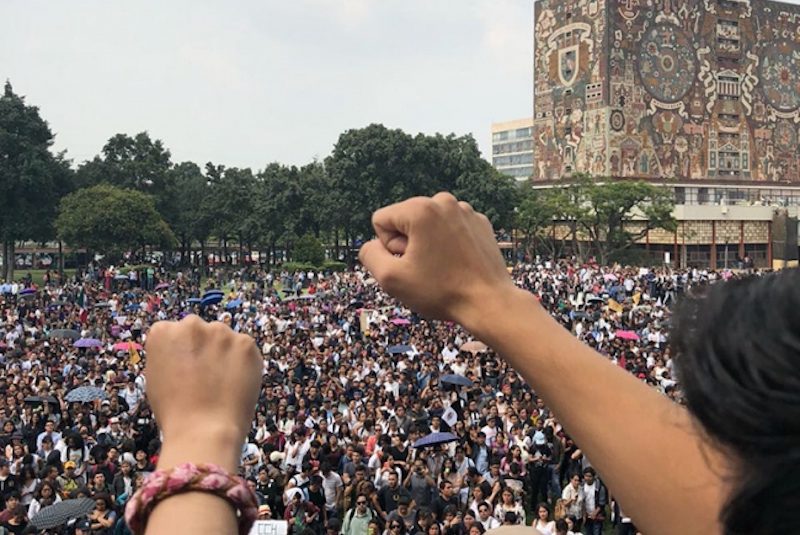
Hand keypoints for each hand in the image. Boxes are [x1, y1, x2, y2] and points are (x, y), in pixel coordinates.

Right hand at [144, 315, 261, 470]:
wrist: (203, 431)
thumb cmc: (174, 412)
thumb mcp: (156, 377)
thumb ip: (169, 355)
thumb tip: (185, 351)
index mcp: (162, 331)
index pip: (174, 332)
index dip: (181, 353)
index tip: (184, 370)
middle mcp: (191, 324)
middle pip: (200, 331)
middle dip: (203, 348)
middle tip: (206, 377)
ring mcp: (221, 332)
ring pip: (224, 339)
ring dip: (224, 353)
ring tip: (222, 384)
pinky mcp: (245, 343)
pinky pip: (245, 349)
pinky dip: (244, 363)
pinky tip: (237, 383)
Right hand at [359, 193, 515, 327]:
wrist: (489, 303)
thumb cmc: (440, 292)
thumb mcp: (390, 279)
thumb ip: (369, 255)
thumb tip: (372, 245)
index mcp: (420, 208)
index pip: (381, 221)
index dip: (388, 248)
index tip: (409, 263)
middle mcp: (443, 201)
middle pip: (405, 220)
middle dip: (408, 244)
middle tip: (426, 268)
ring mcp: (465, 210)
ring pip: (428, 225)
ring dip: (428, 245)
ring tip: (444, 267)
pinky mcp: (480, 222)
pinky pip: (450, 229)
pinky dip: (449, 245)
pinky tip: (459, 264)